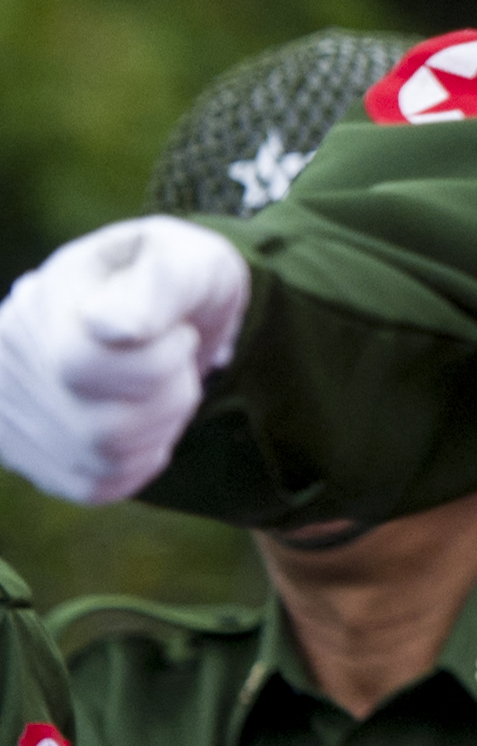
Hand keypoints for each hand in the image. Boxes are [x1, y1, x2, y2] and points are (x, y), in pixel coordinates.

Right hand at [0, 218, 249, 504]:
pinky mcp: (25, 452)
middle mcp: (9, 354)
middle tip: (177, 360)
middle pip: (101, 428)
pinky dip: (141, 459)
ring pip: (101, 460)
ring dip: (161, 427)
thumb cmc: (180, 280)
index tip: (179, 333)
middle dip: (170, 397)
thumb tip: (117, 329)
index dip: (156, 363)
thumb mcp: (188, 260)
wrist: (164, 312)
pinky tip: (146, 421)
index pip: (81, 366)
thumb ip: (161, 285)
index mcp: (46, 296)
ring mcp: (9, 407)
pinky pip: (96, 485)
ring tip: (161, 385)